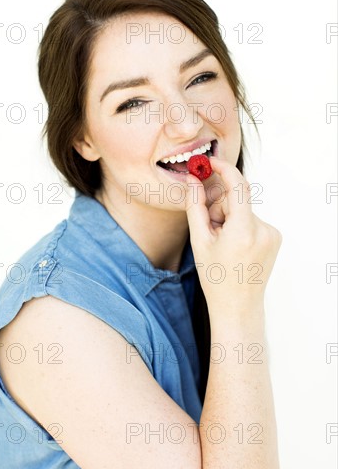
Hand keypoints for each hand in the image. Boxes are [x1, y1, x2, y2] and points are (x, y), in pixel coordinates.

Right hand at [185, 157, 281, 313]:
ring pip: (243, 209)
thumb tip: (193, 180)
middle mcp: (263, 229)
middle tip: (211, 232)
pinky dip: (240, 225)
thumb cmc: (216, 277)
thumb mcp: (199, 240)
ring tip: (224, 244)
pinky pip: (251, 219)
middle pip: (236, 199)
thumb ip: (195, 206)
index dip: (222, 169)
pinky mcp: (275, 237)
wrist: (238, 305)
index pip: (237, 186)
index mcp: (243, 230)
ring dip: (229, 219)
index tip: (209, 162)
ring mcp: (272, 233)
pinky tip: (236, 246)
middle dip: (220, 208)